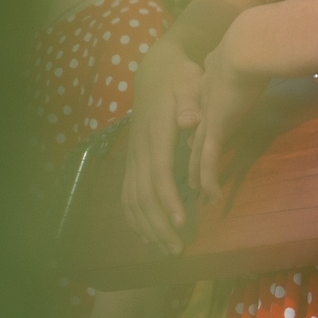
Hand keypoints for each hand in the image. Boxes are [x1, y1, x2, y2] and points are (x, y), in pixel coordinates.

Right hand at [121, 40, 201, 255]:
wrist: (156, 69)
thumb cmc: (179, 77)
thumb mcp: (189, 81)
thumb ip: (190, 102)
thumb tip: (190, 121)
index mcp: (156, 135)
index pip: (159, 173)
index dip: (168, 200)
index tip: (181, 223)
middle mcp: (140, 149)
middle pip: (143, 194)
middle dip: (158, 224)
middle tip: (177, 248)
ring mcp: (133, 156)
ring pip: (133, 198)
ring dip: (147, 226)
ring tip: (166, 248)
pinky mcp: (133, 160)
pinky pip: (127, 193)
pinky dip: (135, 217)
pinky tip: (146, 235)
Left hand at [190, 42, 268, 205]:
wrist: (245, 49)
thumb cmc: (254, 46)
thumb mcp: (249, 55)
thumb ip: (251, 62)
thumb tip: (265, 57)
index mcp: (214, 84)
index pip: (206, 110)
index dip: (202, 126)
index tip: (200, 140)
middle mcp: (207, 103)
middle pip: (198, 135)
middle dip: (194, 155)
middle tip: (191, 173)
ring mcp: (209, 117)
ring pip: (199, 152)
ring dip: (198, 173)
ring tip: (196, 190)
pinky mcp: (215, 129)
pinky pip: (209, 160)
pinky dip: (209, 178)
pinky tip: (210, 194)